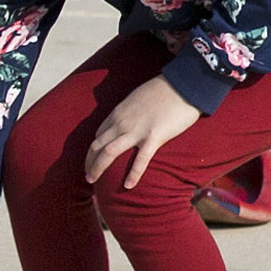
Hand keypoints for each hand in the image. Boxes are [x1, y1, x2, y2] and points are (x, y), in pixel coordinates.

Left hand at [79, 75, 201, 187]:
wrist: (183, 84)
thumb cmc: (164, 90)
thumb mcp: (138, 98)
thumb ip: (130, 111)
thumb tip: (129, 119)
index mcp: (118, 113)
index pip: (99, 135)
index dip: (92, 150)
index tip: (92, 160)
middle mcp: (122, 122)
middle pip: (97, 145)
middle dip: (89, 162)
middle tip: (87, 176)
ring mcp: (136, 130)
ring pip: (108, 152)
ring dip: (97, 168)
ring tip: (92, 181)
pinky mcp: (154, 137)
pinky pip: (140, 159)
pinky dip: (133, 174)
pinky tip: (128, 186)